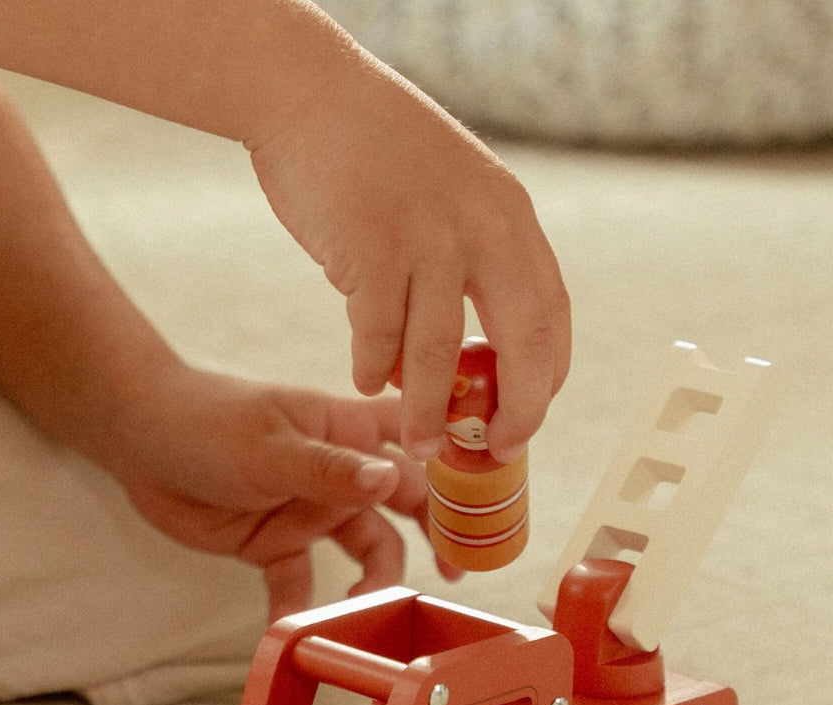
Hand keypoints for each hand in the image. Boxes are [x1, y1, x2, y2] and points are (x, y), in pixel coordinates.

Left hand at [113, 365, 460, 620]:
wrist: (139, 439)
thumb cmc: (209, 420)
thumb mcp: (272, 446)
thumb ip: (331, 470)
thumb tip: (392, 481)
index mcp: (350, 432)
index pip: (421, 444)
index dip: (460, 468)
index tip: (493, 505)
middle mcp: (342, 474)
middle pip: (406, 506)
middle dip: (437, 537)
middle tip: (458, 575)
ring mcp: (311, 511)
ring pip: (365, 551)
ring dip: (373, 582)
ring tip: (366, 610)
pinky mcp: (276, 545)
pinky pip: (300, 583)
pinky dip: (301, 608)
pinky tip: (296, 631)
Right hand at [248, 51, 570, 462]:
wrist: (311, 95)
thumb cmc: (379, 155)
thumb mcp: (453, 196)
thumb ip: (471, 262)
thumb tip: (465, 354)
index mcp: (510, 219)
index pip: (552, 317)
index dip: (545, 380)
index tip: (526, 420)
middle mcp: (482, 228)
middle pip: (521, 343)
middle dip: (514, 410)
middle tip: (496, 451)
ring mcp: (427, 237)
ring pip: (438, 353)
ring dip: (427, 409)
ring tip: (418, 443)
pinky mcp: (371, 247)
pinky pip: (377, 333)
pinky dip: (371, 366)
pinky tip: (364, 381)